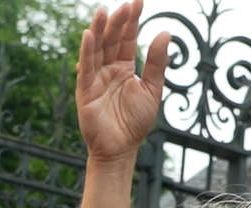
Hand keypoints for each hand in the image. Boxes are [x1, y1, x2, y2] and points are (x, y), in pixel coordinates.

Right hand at [75, 1, 168, 161]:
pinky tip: (90, 34)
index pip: (128, 39)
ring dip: (100, 30)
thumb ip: (158, 62)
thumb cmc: (135, 123)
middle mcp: (108, 69)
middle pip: (112, 40)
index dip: (132, 21)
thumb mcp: (152, 89)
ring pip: (97, 49)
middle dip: (118, 22)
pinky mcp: (85, 90)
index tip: (138, 1)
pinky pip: (86, 67)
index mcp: (125, 67)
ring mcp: (95, 78)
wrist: (120, 149)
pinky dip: (87, 51)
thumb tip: (166, 33)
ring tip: (105, 11)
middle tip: (127, 5)